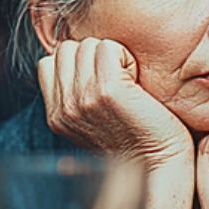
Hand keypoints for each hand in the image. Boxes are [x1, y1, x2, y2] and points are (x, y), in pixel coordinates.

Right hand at [36, 38, 192, 169]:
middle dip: (93, 57)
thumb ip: (75, 92)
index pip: (49, 62)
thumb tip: (75, 56)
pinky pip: (108, 48)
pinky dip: (126, 57)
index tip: (100, 85)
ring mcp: (82, 99)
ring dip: (111, 57)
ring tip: (127, 86)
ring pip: (88, 45)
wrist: (159, 163)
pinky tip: (135, 83)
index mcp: (56, 115)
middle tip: (117, 84)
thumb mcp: (92, 119)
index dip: (77, 64)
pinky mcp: (106, 91)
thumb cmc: (136, 137)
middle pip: (68, 49)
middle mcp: (64, 108)